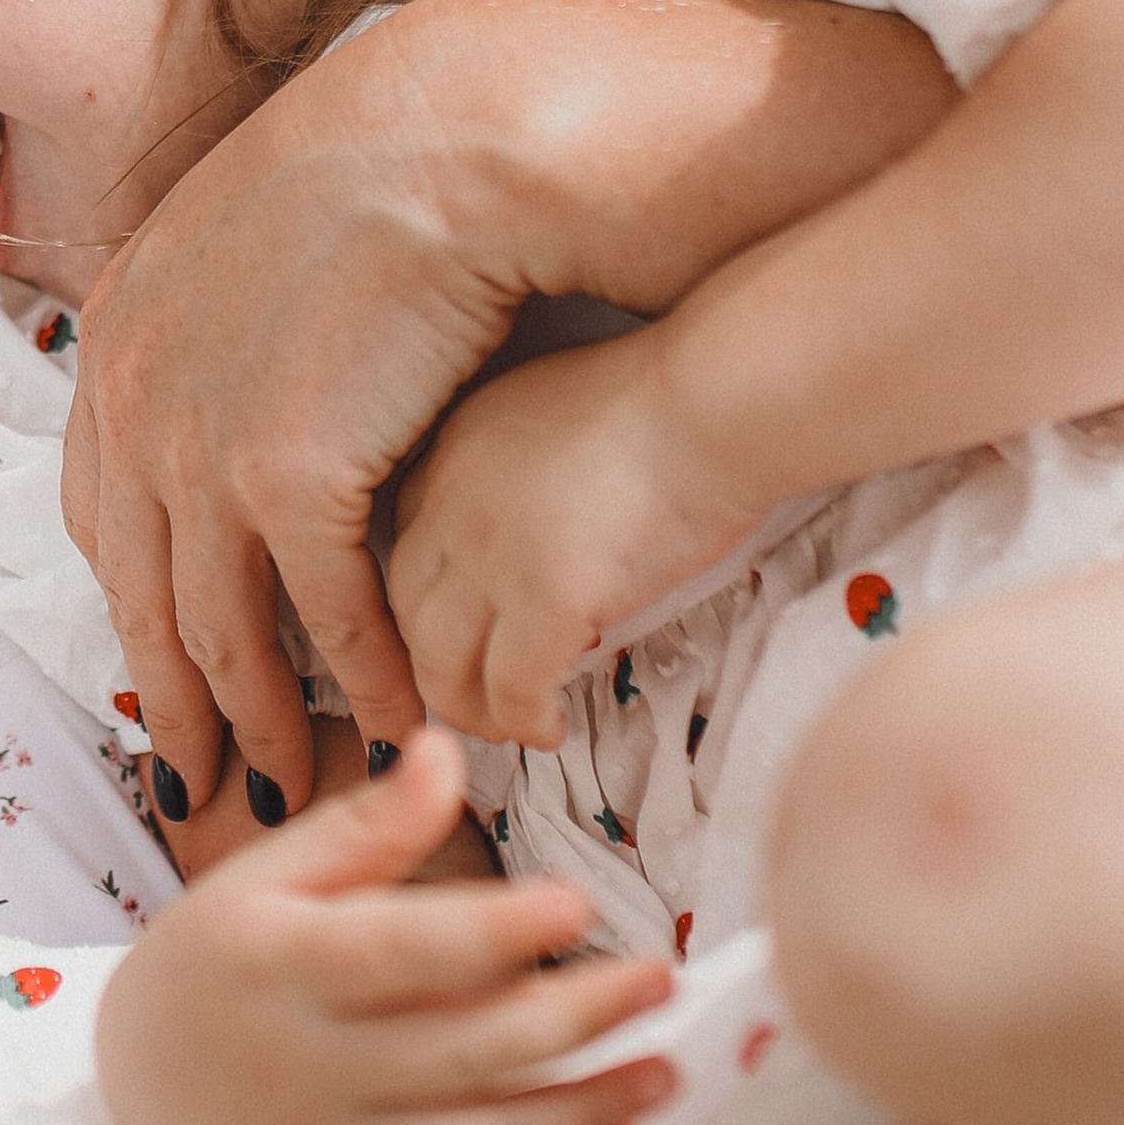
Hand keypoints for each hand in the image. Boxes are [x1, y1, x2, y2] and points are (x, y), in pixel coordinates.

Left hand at [66, 0, 552, 821]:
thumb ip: (222, 321)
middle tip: (198, 784)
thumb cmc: (386, 164)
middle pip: (140, 591)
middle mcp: (131, 394)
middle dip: (171, 700)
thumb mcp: (251, 234)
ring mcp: (199, 440)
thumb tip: (244, 382)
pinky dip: (363, 679)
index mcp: (117, 333)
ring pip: (218, 624)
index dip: (135, 603)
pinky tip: (396, 723)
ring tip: (295, 784)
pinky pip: (322, 615)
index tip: (160, 667)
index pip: (103, 509)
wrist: (453, 130)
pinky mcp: (288, 474)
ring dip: (261, 719)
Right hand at [94, 730, 675, 1124]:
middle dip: (580, 1018)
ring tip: (662, 1074)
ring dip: (585, 1117)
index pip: (403, 950)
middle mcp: (309, 1070)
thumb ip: (365, 825)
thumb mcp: (265, 874)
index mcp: (279, 967)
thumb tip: (447, 749)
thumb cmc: (216, 958)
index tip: (580, 899)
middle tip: (659, 980)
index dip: (497, 929)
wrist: (135, 1093)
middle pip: (466, 1051)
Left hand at [386, 330, 763, 749]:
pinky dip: (523, 722)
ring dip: (471, 708)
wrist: (714, 399)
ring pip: (442, 665)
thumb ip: (539, 466)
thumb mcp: (568, 409)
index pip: (412, 541)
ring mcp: (490, 557)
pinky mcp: (541, 604)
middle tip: (472, 694)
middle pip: (409, 610)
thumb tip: (560, 524)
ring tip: (508, 725)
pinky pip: (509, 692)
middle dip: (434, 663)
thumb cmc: (675, 396)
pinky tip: (550, 728)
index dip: (431, 596)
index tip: (464, 626)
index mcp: (457, 447)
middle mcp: (452, 503)